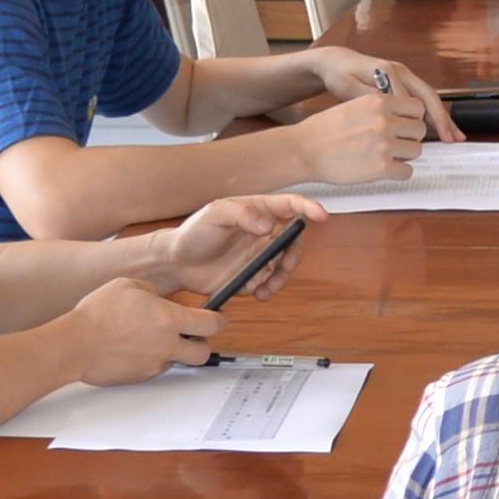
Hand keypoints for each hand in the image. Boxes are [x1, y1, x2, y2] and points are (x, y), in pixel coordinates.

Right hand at [52, 280, 220, 387]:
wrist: (75, 343)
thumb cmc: (98, 313)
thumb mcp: (128, 285)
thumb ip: (153, 291)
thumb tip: (159, 299)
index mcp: (169, 319)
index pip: (212, 324)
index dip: (218, 320)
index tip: (216, 318)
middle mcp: (167, 345)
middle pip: (204, 353)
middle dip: (202, 344)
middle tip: (191, 335)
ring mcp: (155, 364)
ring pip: (178, 362)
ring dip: (173, 352)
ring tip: (151, 338)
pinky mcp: (140, 377)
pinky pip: (155, 368)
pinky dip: (151, 359)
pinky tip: (134, 347)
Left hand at [157, 194, 319, 291]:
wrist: (177, 263)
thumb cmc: (195, 232)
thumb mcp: (215, 214)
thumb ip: (242, 215)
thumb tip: (268, 225)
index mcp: (259, 210)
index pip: (291, 205)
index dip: (309, 208)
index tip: (322, 216)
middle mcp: (265, 232)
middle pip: (295, 241)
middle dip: (294, 255)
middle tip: (284, 264)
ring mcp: (260, 254)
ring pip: (285, 265)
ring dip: (281, 277)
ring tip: (264, 286)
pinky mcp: (253, 275)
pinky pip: (270, 283)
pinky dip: (268, 289)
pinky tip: (256, 293)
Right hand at [281, 84, 430, 185]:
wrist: (304, 150)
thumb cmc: (324, 130)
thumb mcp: (355, 105)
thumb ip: (380, 109)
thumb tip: (402, 117)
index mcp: (379, 102)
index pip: (417, 107)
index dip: (412, 118)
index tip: (406, 125)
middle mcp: (385, 120)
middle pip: (419, 130)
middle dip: (410, 138)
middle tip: (397, 143)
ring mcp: (385, 144)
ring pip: (416, 151)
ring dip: (405, 156)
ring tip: (388, 156)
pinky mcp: (382, 167)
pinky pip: (407, 172)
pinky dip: (399, 173)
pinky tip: (385, 169)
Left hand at [319, 50, 452, 128]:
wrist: (336, 62)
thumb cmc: (340, 75)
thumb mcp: (349, 89)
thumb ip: (370, 99)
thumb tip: (390, 113)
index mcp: (388, 72)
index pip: (409, 99)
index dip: (416, 120)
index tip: (421, 139)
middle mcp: (401, 72)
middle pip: (428, 96)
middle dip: (441, 119)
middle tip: (451, 139)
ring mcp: (404, 77)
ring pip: (429, 99)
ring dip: (442, 118)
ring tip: (455, 137)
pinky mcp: (402, 84)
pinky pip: (422, 100)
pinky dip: (433, 115)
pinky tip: (441, 129)